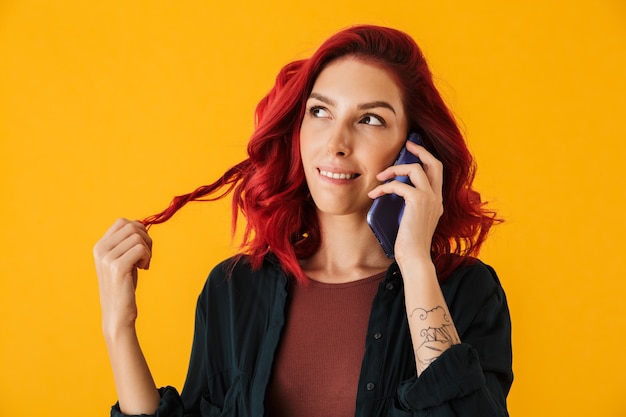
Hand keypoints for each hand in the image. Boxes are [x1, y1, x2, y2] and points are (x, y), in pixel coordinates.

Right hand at [93, 218, 152, 338]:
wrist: (117, 314)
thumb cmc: (124, 286)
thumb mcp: (123, 259)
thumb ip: (127, 242)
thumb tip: (140, 223)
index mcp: (99, 246)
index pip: (122, 222)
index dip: (138, 230)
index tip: (141, 247)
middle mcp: (100, 249)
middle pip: (132, 226)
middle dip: (146, 239)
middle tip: (145, 257)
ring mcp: (107, 258)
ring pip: (138, 237)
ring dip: (148, 250)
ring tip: (143, 265)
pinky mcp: (117, 267)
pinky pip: (141, 249)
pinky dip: (147, 257)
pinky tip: (143, 269)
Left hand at [368, 140, 442, 263]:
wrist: (415, 257)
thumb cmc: (410, 243)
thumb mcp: (413, 220)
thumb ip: (411, 206)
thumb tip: (394, 191)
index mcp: (437, 201)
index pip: (437, 172)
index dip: (426, 158)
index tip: (413, 150)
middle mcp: (437, 197)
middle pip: (434, 163)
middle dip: (420, 150)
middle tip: (407, 144)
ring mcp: (430, 198)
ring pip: (415, 169)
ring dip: (394, 169)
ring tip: (379, 177)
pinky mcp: (418, 201)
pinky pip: (399, 184)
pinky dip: (384, 186)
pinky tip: (374, 195)